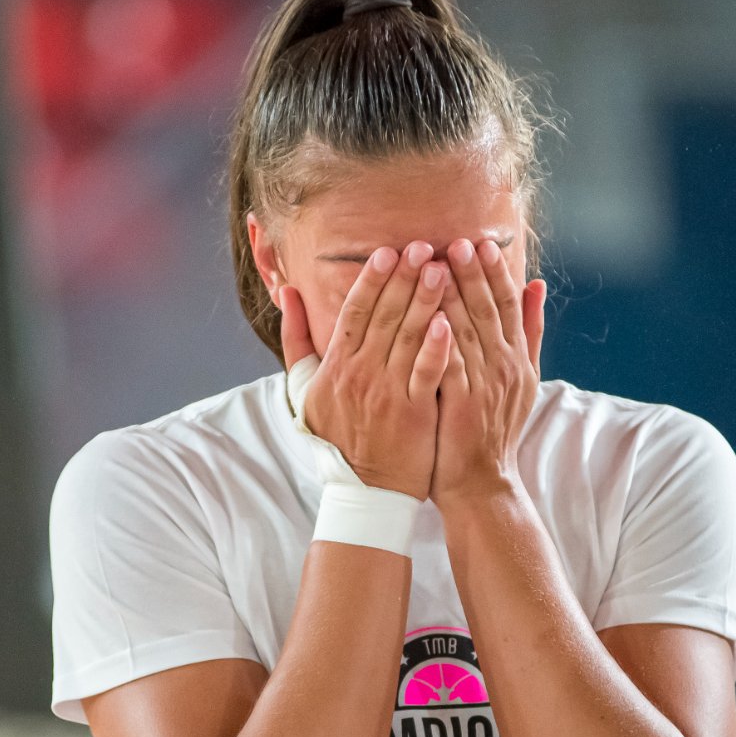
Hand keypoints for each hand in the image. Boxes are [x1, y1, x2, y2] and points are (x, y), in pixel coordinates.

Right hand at [280, 241, 453, 499]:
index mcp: (337, 365)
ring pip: (407, 339)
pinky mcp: (414, 415)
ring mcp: (388, 394)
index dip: (372, 279)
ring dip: (425, 301)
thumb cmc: (336, 436)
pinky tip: (448, 322)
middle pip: (384, 316)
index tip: (388, 251)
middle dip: (405, 279)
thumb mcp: (304, 388)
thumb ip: (296, 339)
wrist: (363, 490)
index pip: (355, 311)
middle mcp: (360, 375)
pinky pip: (426, 375)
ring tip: (444, 268)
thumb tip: (287, 293)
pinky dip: (435, 348)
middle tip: (425, 246)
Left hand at [434, 238, 546, 507]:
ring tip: (438, 264)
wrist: (483, 481)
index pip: (509, 305)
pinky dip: (440, 337)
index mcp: (518, 357)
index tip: (481, 243)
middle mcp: (506, 367)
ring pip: (469, 331)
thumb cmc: (494, 428)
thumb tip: (537, 284)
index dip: (496, 272)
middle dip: (473, 274)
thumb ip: (530, 331)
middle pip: (489, 311)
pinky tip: (427, 313)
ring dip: (453, 295)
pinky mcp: (463, 404)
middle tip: (457, 242)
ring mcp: (485, 385)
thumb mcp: (523, 377)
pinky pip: (450, 363)